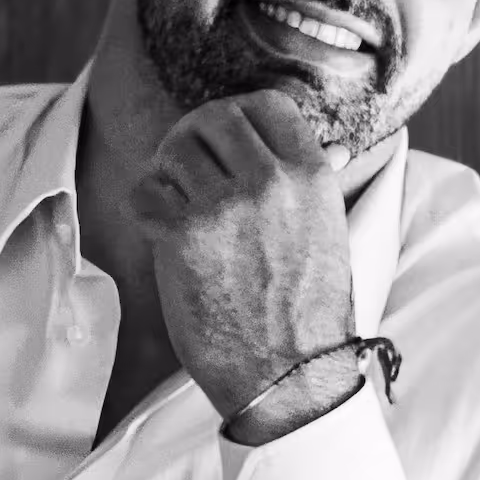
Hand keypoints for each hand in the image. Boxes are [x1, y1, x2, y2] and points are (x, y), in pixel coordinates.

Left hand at [123, 89, 361, 440]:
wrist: (288, 374)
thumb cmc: (310, 311)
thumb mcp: (331, 234)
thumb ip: (321, 183)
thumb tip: (334, 145)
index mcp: (312, 175)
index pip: (266, 105)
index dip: (239, 116)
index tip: (226, 141)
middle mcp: (270, 181)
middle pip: (213, 118)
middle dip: (194, 138)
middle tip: (187, 167)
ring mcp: (224, 206)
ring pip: (174, 150)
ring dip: (167, 173)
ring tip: (175, 201)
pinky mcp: (183, 236)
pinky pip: (145, 193)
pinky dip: (145, 208)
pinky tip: (160, 230)